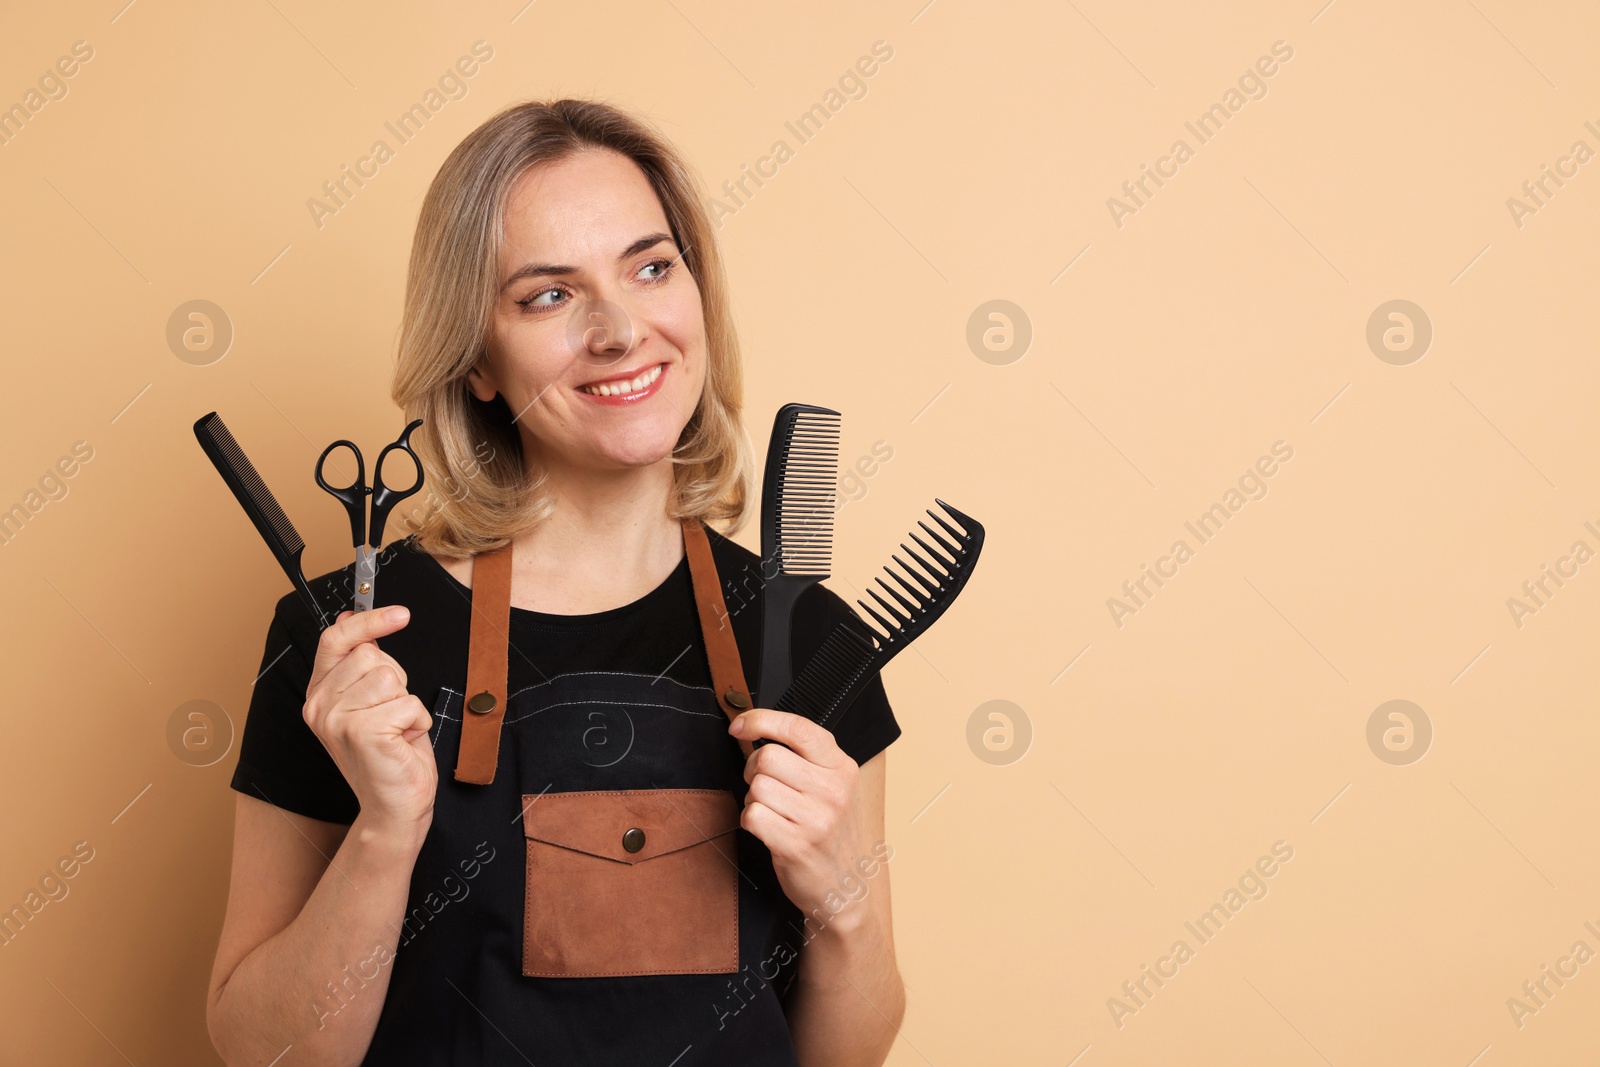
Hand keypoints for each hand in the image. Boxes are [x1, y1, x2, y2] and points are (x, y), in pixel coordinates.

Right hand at [303, 607, 436, 840]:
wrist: (394, 806)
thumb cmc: (390, 754)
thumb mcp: (373, 701)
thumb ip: (362, 665)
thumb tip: (351, 618)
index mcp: (320, 693)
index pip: (336, 639)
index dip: (369, 621)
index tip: (401, 614)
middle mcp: (320, 706)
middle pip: (372, 656)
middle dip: (396, 681)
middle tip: (391, 714)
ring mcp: (338, 719)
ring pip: (391, 678)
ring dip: (407, 703)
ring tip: (397, 730)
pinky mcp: (362, 732)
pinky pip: (409, 702)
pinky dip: (417, 722)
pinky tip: (402, 743)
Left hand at [729, 709, 866, 920]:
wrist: (846, 889)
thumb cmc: (832, 832)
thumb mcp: (835, 787)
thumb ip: (805, 757)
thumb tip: (752, 727)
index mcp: (842, 767)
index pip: (797, 729)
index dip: (760, 720)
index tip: (739, 725)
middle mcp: (833, 790)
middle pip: (767, 757)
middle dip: (753, 770)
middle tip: (763, 786)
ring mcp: (817, 818)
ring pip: (756, 786)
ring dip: (753, 798)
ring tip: (773, 812)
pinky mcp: (796, 845)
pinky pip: (752, 815)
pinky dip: (750, 820)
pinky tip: (768, 829)